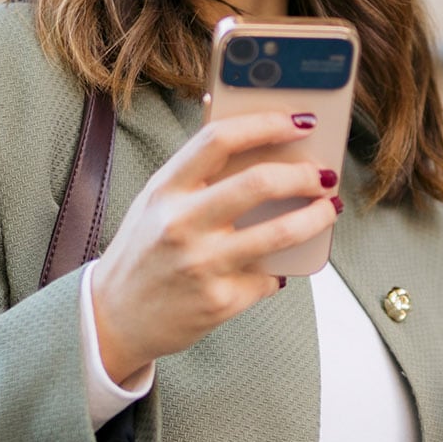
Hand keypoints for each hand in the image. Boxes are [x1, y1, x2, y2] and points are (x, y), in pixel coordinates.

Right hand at [90, 111, 340, 383]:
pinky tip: (279, 266)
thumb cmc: (143, 253)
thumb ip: (194, 171)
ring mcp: (201, 265)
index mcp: (165, 190)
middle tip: (323, 174)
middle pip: (259, 183)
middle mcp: (181, 224)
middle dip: (304, 175)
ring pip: (280, 233)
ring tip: (328, 209)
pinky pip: (269, 278)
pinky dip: (280, 270)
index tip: (299, 122)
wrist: (113, 319)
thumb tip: (241, 124)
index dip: (266, 124)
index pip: (219, 139)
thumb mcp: (156, 203)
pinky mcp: (219, 302)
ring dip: (316, 217)